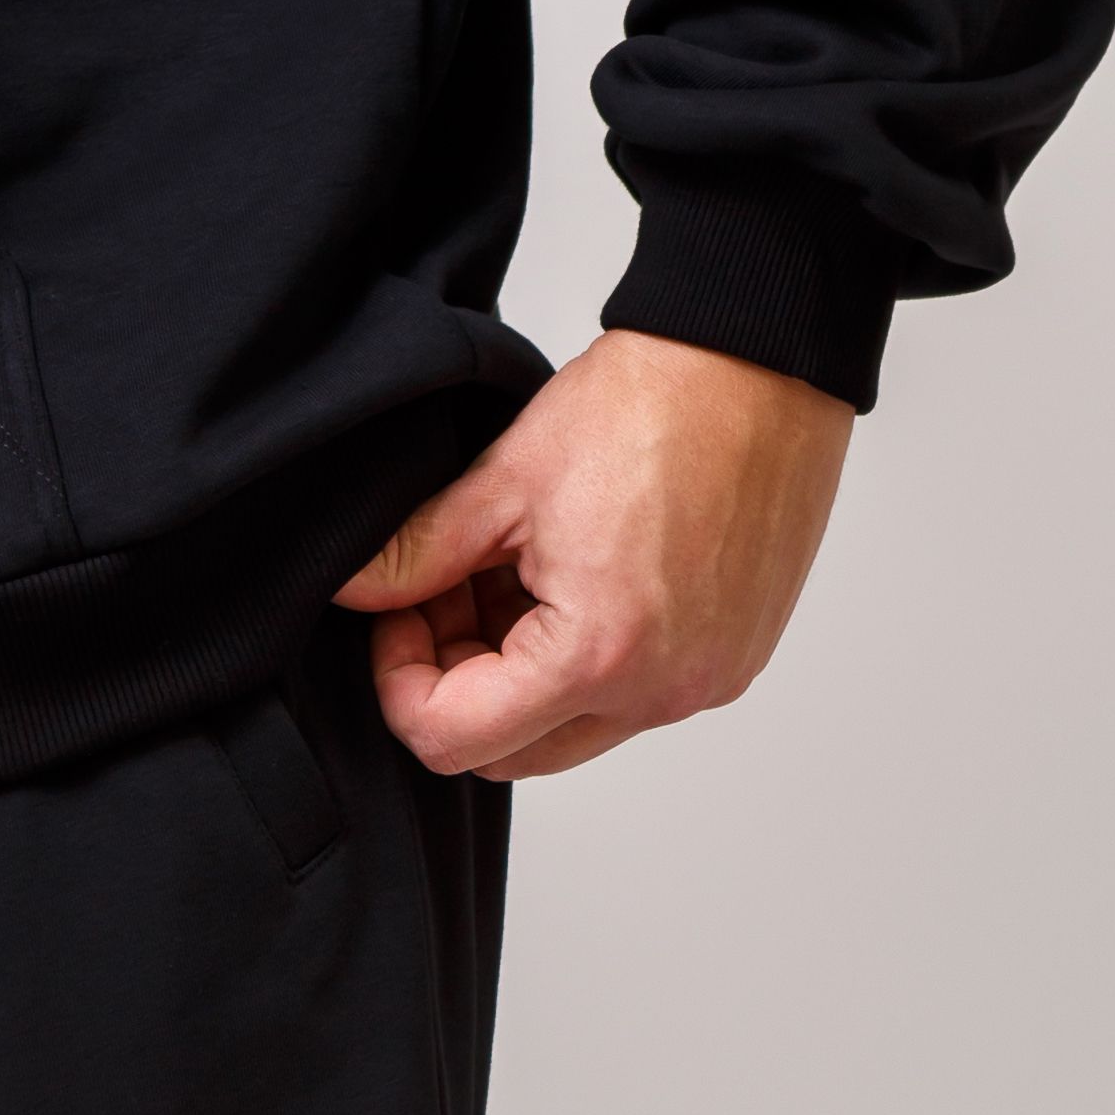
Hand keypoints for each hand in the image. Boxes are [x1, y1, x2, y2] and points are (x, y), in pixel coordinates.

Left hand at [335, 327, 853, 781]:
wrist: (761, 362)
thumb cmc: (654, 405)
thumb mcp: (505, 480)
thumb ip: (416, 554)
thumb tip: (354, 591)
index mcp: (597, 656)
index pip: (452, 739)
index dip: (401, 684)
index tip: (401, 616)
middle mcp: (659, 692)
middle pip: (511, 752)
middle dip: (459, 684)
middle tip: (450, 594)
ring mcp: (703, 683)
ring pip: (569, 729)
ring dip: (521, 675)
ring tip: (517, 576)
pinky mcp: (731, 661)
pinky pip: (631, 697)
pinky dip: (586, 659)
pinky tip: (577, 578)